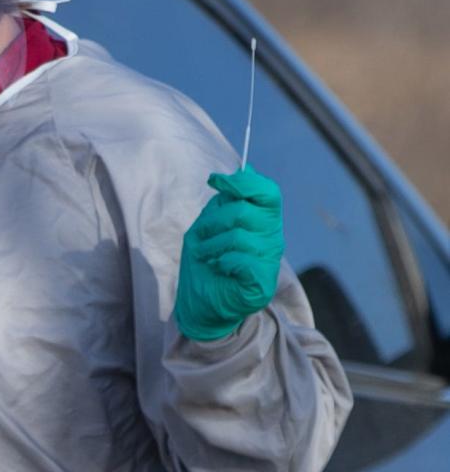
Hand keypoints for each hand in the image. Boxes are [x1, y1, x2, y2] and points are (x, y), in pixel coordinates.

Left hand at [174, 165, 284, 340]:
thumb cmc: (206, 261)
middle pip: (247, 211)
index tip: (216, 181)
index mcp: (263, 222)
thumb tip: (246, 168)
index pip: (268, 192)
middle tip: (202, 236)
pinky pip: (241, 260)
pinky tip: (219, 268)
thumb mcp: (210, 224)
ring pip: (239, 236)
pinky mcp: (262, 283)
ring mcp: (269, 262)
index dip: (244, 182)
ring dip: (211, 245)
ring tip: (206, 256)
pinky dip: (222, 262)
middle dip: (214, 220)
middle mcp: (272, 239)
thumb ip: (228, 200)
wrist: (199, 303)